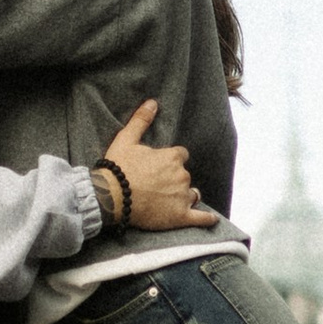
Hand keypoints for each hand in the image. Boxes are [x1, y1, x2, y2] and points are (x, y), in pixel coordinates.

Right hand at [104, 99, 217, 233]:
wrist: (111, 197)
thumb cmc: (118, 168)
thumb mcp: (126, 139)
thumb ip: (141, 120)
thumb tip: (152, 102)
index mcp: (172, 157)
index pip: (181, 156)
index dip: (171, 160)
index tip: (159, 166)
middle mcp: (182, 175)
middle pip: (185, 175)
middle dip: (174, 179)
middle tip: (156, 186)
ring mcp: (182, 197)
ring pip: (192, 194)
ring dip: (185, 196)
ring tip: (170, 201)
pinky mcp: (180, 216)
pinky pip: (201, 218)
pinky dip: (207, 219)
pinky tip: (211, 220)